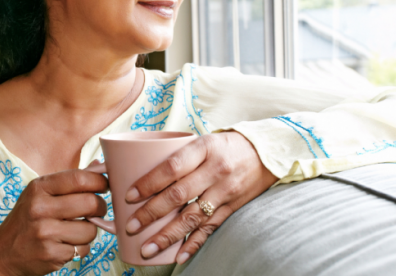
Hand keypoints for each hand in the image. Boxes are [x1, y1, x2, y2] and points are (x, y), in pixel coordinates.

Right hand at [0, 166, 108, 275]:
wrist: (3, 253)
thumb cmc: (27, 219)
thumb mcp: (40, 194)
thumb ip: (68, 182)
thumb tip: (99, 165)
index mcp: (39, 188)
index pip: (79, 178)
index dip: (100, 181)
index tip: (105, 186)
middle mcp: (40, 208)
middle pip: (90, 203)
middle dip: (100, 207)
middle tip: (97, 210)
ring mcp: (45, 232)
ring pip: (90, 229)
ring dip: (89, 231)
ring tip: (75, 230)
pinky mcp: (51, 254)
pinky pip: (83, 249)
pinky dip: (80, 248)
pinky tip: (65, 245)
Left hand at [123, 131, 276, 263]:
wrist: (267, 153)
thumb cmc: (225, 145)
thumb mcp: (203, 140)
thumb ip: (177, 155)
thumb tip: (137, 168)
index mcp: (204, 148)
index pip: (172, 167)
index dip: (148, 183)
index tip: (129, 196)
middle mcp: (215, 170)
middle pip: (178, 195)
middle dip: (151, 213)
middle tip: (131, 226)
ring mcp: (225, 191)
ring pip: (192, 217)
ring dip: (168, 236)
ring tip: (147, 249)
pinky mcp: (232, 207)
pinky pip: (210, 228)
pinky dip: (194, 244)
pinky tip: (179, 256)